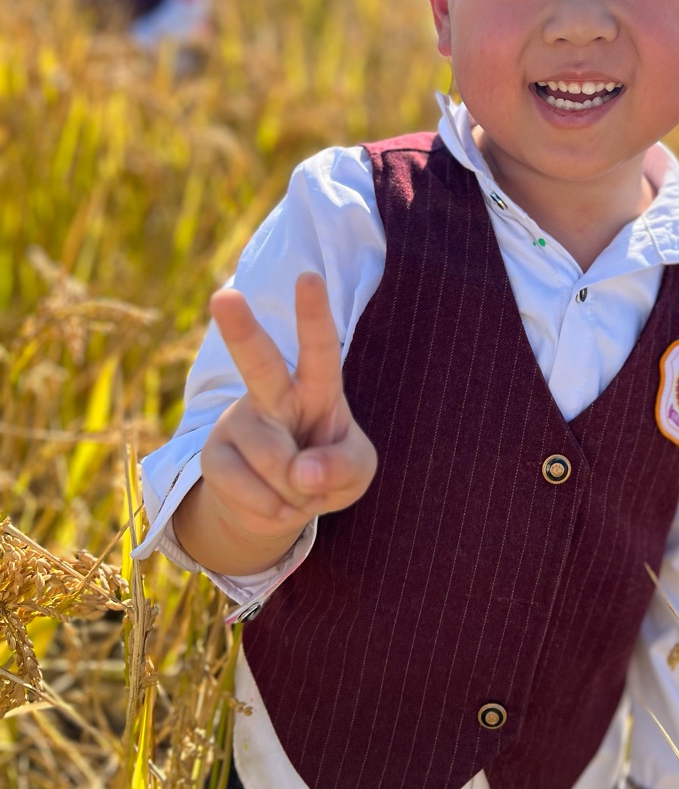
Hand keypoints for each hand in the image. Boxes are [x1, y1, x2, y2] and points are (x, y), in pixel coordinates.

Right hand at [174, 273, 376, 572]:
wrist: (279, 507)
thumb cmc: (326, 470)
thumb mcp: (355, 471)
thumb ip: (342, 467)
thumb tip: (303, 474)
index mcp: (316, 386)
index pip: (320, 348)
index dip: (314, 315)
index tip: (308, 278)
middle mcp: (273, 394)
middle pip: (259, 363)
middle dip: (242, 330)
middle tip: (223, 297)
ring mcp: (239, 423)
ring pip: (273, 459)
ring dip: (296, 491)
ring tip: (297, 487)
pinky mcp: (212, 457)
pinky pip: (247, 490)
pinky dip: (273, 510)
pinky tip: (275, 503)